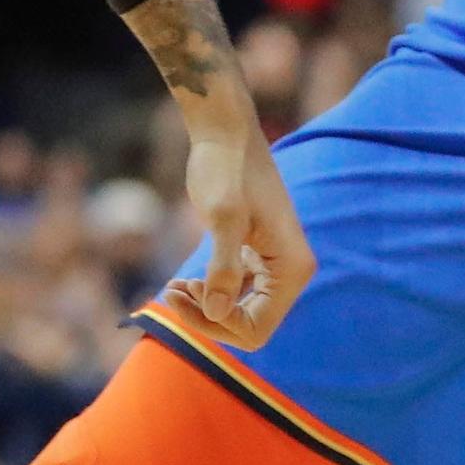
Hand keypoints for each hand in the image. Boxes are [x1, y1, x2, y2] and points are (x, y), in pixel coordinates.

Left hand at [154, 97, 313, 352]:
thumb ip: (223, 267)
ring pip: (237, 312)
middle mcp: (289, 272)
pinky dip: (207, 293)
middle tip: (171, 293)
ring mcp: (272, 266)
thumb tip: (218, 315)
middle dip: (207, 318)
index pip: (256, 329)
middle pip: (247, 326)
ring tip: (173, 287)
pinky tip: (182, 282)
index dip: (217, 325)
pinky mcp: (254, 258)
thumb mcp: (223, 217)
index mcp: (292, 268)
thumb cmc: (226, 169)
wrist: (224, 135)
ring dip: (203, 308)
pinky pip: (233, 293)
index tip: (183, 295)